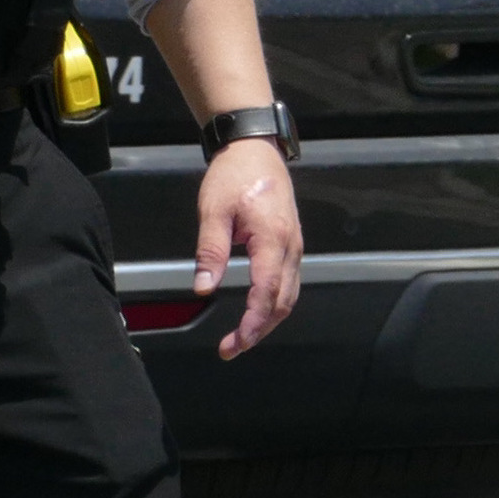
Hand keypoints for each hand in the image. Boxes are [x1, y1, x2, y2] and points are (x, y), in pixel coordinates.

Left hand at [192, 139, 305, 356]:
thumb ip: (210, 252)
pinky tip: (257, 311)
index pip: (267, 291)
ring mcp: (294, 245)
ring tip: (242, 337)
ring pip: (289, 295)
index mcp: (272, 238)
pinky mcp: (290, 244)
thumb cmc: (235, 175)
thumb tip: (204, 288)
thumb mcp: (214, 211)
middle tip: (232, 348)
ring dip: (268, 320)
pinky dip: (274, 304)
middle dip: (260, 330)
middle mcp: (290, 246)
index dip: (253, 322)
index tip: (237, 342)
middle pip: (283, 301)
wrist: (255, 150)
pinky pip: (289, 282)